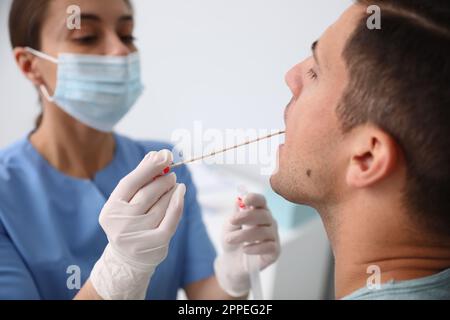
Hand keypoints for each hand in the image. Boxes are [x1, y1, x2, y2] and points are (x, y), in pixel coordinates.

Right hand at [90, 150, 185, 299]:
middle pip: (147, 193)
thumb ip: (139, 179)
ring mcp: (138, 235)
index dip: (148, 167)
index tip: (164, 155)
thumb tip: (155, 154)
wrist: (128, 260)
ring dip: (171, 190)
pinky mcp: (155, 244)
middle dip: (162, 179)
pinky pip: (171, 218)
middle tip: (171, 173)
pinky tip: (181, 192)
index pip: (130, 182)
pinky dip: (178, 203)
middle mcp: (121, 223)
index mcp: (111, 209)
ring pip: (161, 205)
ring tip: (174, 184)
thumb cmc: (129, 222)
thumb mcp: (127, 202)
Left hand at [214, 193, 279, 296]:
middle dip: (247, 216)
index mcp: (258, 212)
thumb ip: (235, 214)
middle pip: (264, 215)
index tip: (245, 200)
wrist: (232, 262)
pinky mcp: (275, 251)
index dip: (255, 199)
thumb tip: (238, 201)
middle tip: (232, 221)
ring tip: (230, 239)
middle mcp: (269, 222)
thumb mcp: (229, 226)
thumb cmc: (232, 239)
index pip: (261, 201)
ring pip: (263, 232)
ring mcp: (273, 236)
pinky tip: (245, 249)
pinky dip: (255, 248)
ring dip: (244, 235)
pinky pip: (269, 246)